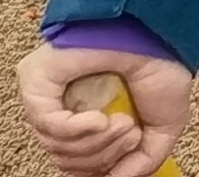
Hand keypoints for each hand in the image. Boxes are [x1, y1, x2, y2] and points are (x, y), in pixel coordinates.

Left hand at [16, 44, 191, 176]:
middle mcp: (62, 106)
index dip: (97, 170)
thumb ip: (140, 163)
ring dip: (97, 144)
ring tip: (124, 124)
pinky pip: (48, 124)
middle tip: (131, 135)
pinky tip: (102, 119)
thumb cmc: (162, 68)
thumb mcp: (161, 131)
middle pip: (65, 160)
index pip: (73, 162)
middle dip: (103, 158)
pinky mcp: (37, 79)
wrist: (161, 34)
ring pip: (56, 147)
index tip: (121, 163)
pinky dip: (79, 130)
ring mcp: (47, 93)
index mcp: (86, 116)